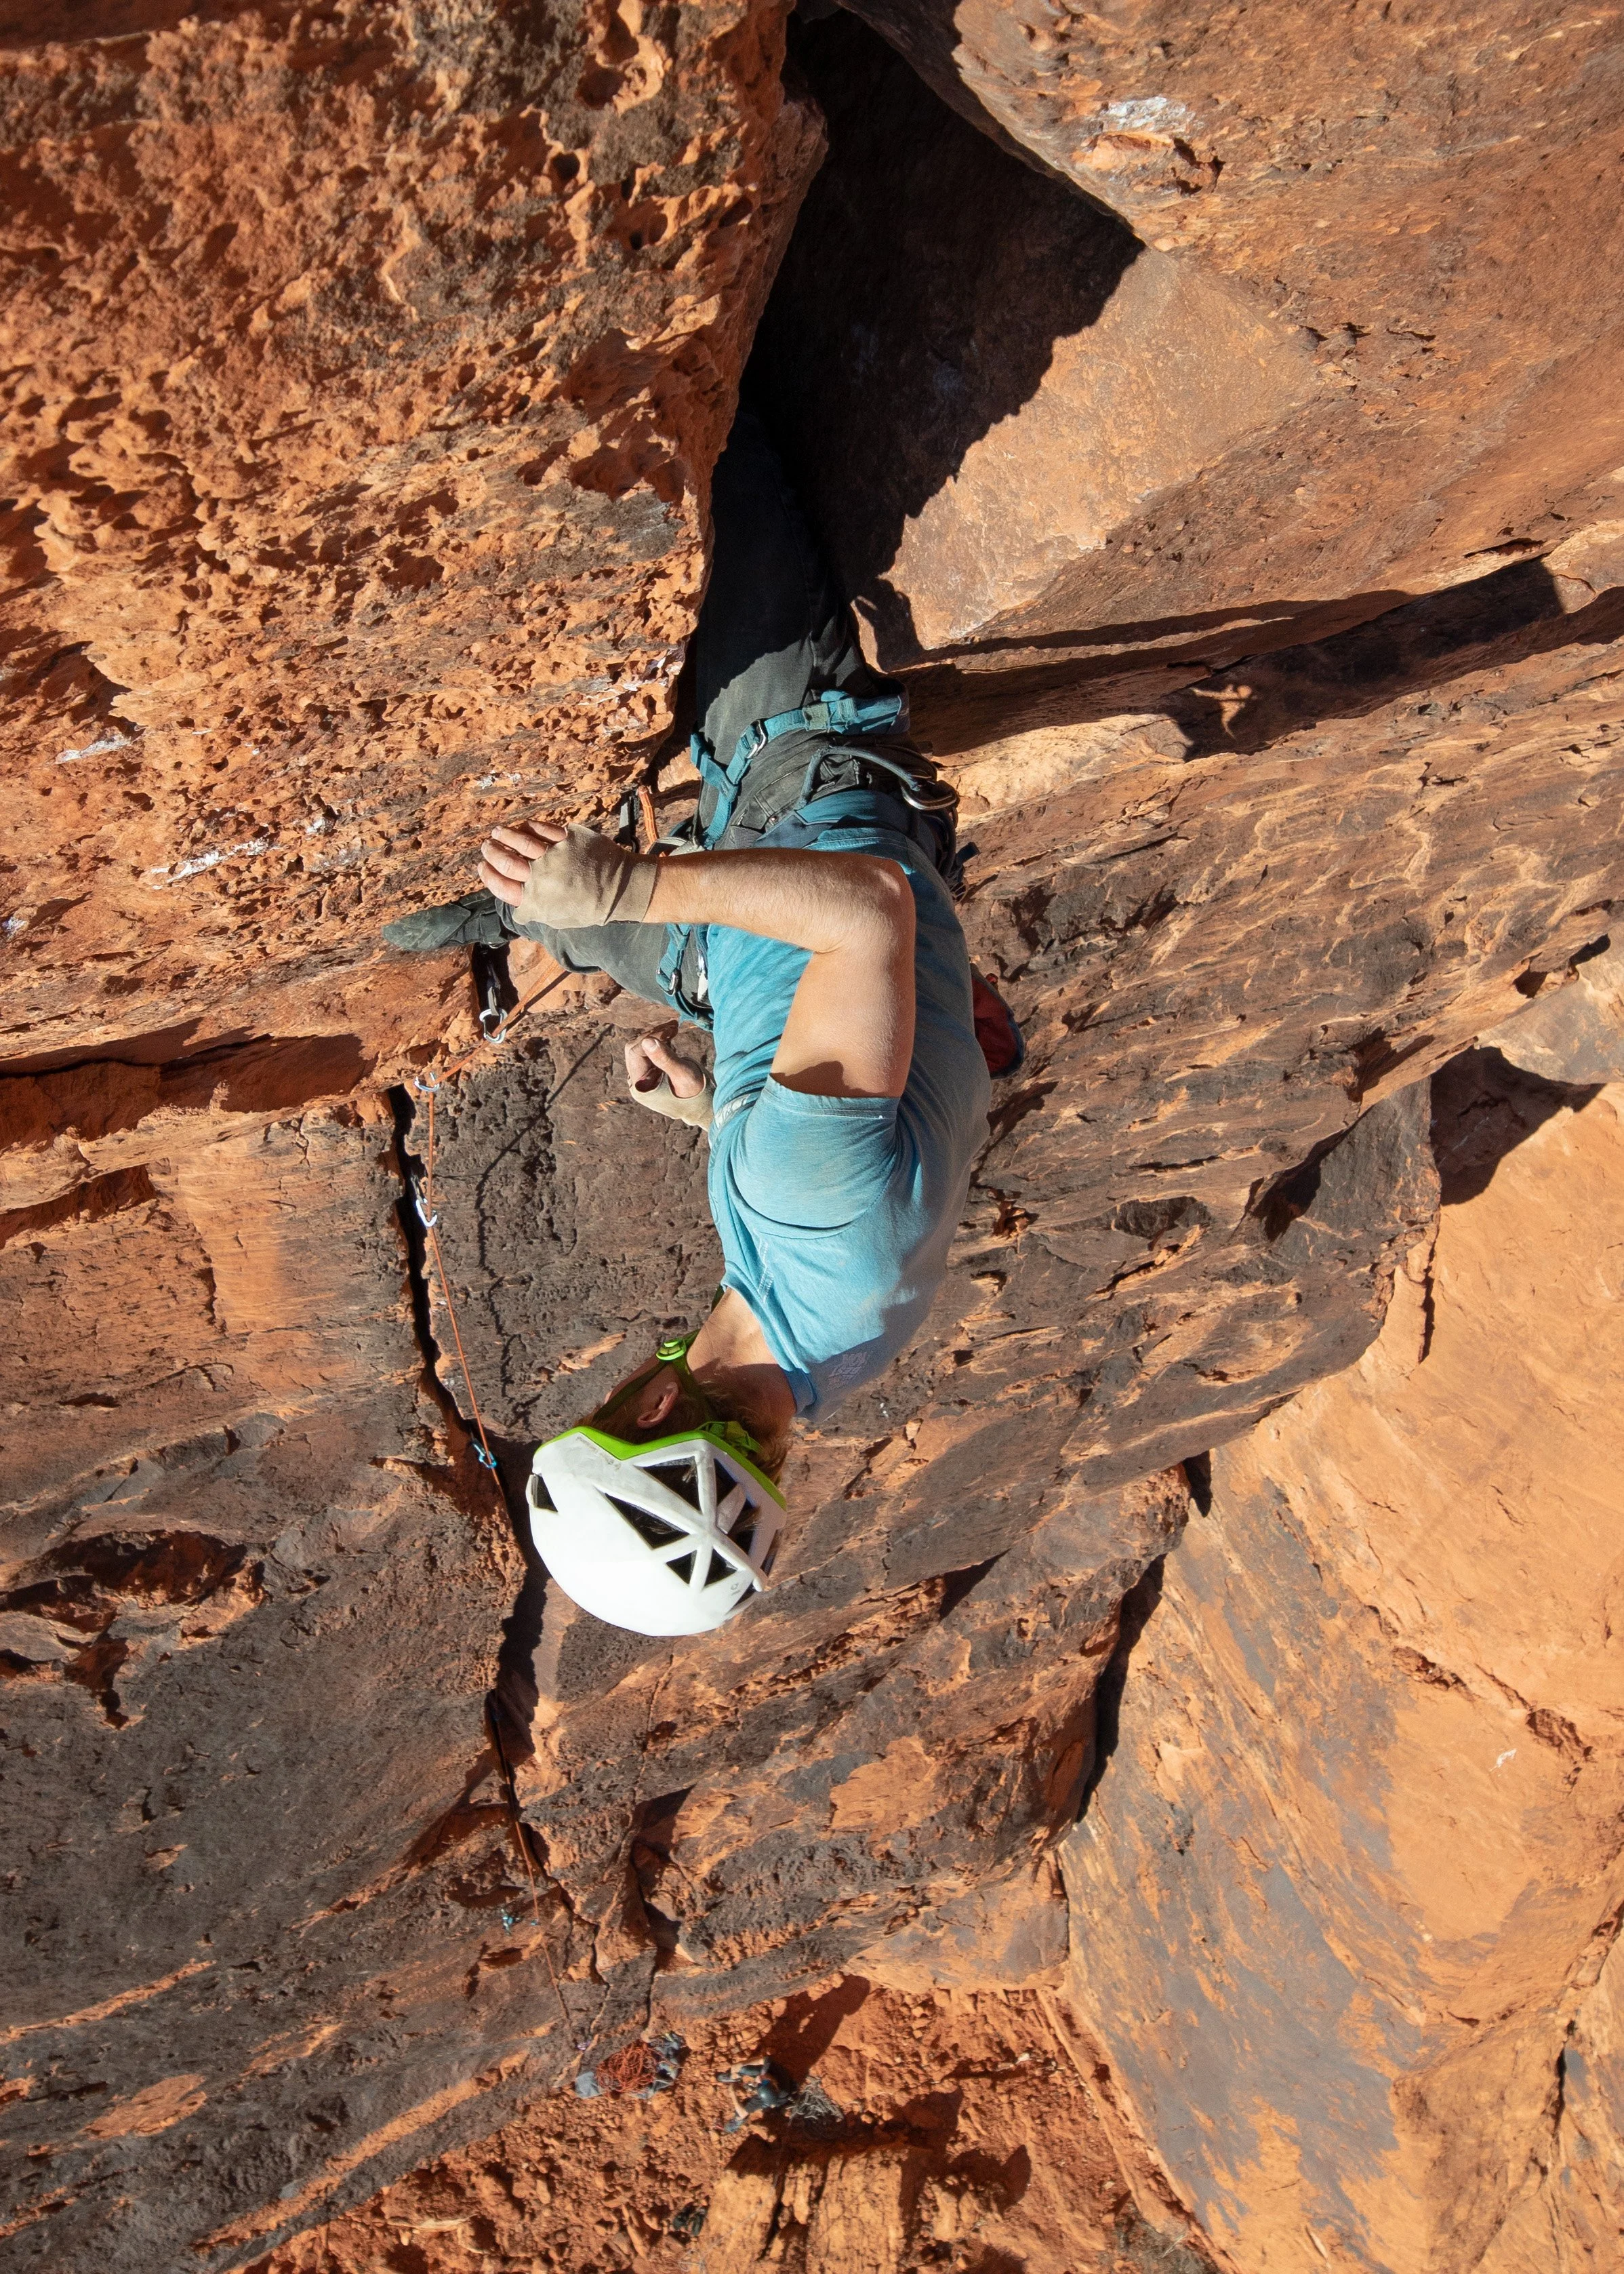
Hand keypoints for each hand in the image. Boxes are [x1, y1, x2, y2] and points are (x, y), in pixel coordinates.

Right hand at [479, 821, 657, 929]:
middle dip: (492, 852)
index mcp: (536, 900)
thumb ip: (535, 910)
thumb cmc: (588, 907)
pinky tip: (522, 826)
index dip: (489, 875)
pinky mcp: (568, 839)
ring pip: (520, 841)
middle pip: (507, 861)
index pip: (502, 886)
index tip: (482, 867)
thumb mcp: (558, 918)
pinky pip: (543, 829)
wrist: (620, 889)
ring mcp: (554, 855)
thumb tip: (516, 904)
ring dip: (505, 835)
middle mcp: (541, 877)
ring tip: (497, 832)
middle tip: (487, 847)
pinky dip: (529, 827)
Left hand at [624, 1028, 712, 1127]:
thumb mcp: (683, 1074)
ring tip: (675, 1027)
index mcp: (641, 1086)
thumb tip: (647, 1041)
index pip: (635, 1052)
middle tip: (673, 1026)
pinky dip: (660, 1039)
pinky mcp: (651, 1070)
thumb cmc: (695, 1092)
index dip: (651, 1038)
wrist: (704, 1103)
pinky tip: (672, 1032)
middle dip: (654, 1034)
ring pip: (642, 1046)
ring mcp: (643, 1075)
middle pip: (635, 1048)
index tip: (670, 1030)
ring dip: (657, 1034)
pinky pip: (649, 1050)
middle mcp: (638, 1081)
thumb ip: (665, 1059)